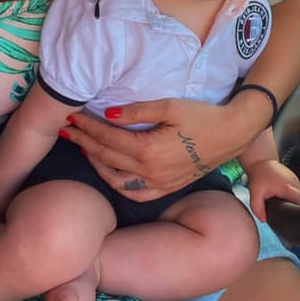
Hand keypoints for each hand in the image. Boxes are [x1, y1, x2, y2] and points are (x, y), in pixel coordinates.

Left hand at [60, 99, 257, 201]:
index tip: (71, 117)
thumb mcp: (169, 106)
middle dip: (83, 142)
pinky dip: (118, 185)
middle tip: (67, 131)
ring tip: (83, 148)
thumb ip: (136, 111)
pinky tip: (110, 174)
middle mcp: (150, 172)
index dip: (87, 127)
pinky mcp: (168, 187)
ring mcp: (159, 184)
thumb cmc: (202, 115)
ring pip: (116, 180)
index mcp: (148, 151)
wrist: (233, 132)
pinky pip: (136, 194)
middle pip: (106, 158)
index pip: (107, 139)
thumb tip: (108, 113)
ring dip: (96, 164)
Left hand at [245, 159, 299, 221]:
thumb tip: (263, 219)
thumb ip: (258, 209)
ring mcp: (295, 180)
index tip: (295, 219)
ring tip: (287, 207)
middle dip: (298, 210)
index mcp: (288, 188)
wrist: (259, 160)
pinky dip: (293, 196)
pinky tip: (285, 199)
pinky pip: (297, 190)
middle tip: (290, 216)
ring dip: (296, 203)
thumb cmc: (258, 175)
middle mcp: (294, 183)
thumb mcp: (255, 194)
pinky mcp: (293, 178)